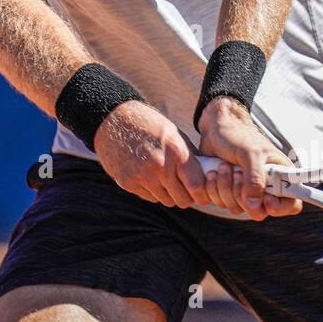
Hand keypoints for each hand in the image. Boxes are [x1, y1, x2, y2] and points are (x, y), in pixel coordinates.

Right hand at [94, 100, 211, 209]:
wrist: (114, 120)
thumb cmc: (150, 125)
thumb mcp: (175, 135)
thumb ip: (191, 157)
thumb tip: (208, 177)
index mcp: (176, 153)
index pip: (196, 187)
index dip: (200, 192)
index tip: (199, 190)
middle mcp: (160, 167)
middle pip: (182, 200)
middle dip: (185, 195)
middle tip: (183, 187)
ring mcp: (142, 177)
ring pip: (165, 201)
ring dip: (168, 194)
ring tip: (165, 179)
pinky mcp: (128, 183)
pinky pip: (149, 197)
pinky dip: (152, 191)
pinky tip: (149, 175)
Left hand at [197, 96, 301, 221]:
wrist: (215, 129)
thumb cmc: (238, 136)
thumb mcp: (251, 153)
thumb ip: (255, 178)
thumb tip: (254, 205)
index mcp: (280, 176)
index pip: (291, 203)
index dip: (279, 207)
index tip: (266, 200)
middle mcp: (265, 186)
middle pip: (260, 211)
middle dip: (243, 195)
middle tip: (238, 174)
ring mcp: (246, 191)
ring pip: (238, 208)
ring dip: (226, 189)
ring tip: (224, 167)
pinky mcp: (229, 192)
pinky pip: (222, 203)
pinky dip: (214, 189)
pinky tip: (214, 173)